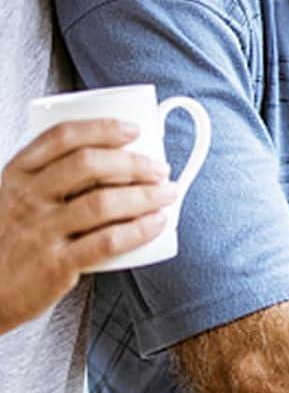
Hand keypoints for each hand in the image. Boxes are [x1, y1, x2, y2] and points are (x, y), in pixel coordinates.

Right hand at [0, 120, 175, 333]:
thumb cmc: (7, 241)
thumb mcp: (12, 200)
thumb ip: (48, 179)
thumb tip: (114, 163)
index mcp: (16, 176)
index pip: (60, 138)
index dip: (102, 128)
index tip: (133, 130)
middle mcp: (27, 199)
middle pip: (88, 164)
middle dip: (133, 162)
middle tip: (159, 168)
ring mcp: (40, 231)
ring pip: (103, 202)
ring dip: (145, 194)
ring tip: (168, 193)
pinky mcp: (56, 264)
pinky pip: (107, 242)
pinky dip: (139, 230)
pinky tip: (158, 223)